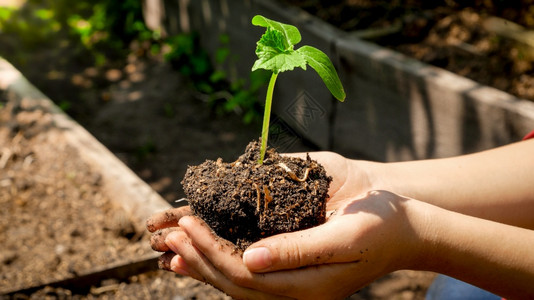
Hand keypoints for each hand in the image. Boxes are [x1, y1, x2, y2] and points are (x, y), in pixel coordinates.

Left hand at [165, 191, 423, 298]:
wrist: (404, 228)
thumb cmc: (380, 224)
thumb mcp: (344, 235)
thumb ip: (298, 251)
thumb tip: (250, 259)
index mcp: (307, 287)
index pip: (245, 276)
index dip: (211, 252)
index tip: (186, 225)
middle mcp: (295, 291)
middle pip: (234, 281)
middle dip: (198, 256)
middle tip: (169, 232)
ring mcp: (292, 282)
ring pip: (236, 279)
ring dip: (202, 260)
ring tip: (172, 243)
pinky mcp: (291, 266)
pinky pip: (248, 269)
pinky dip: (220, 258)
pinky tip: (199, 250)